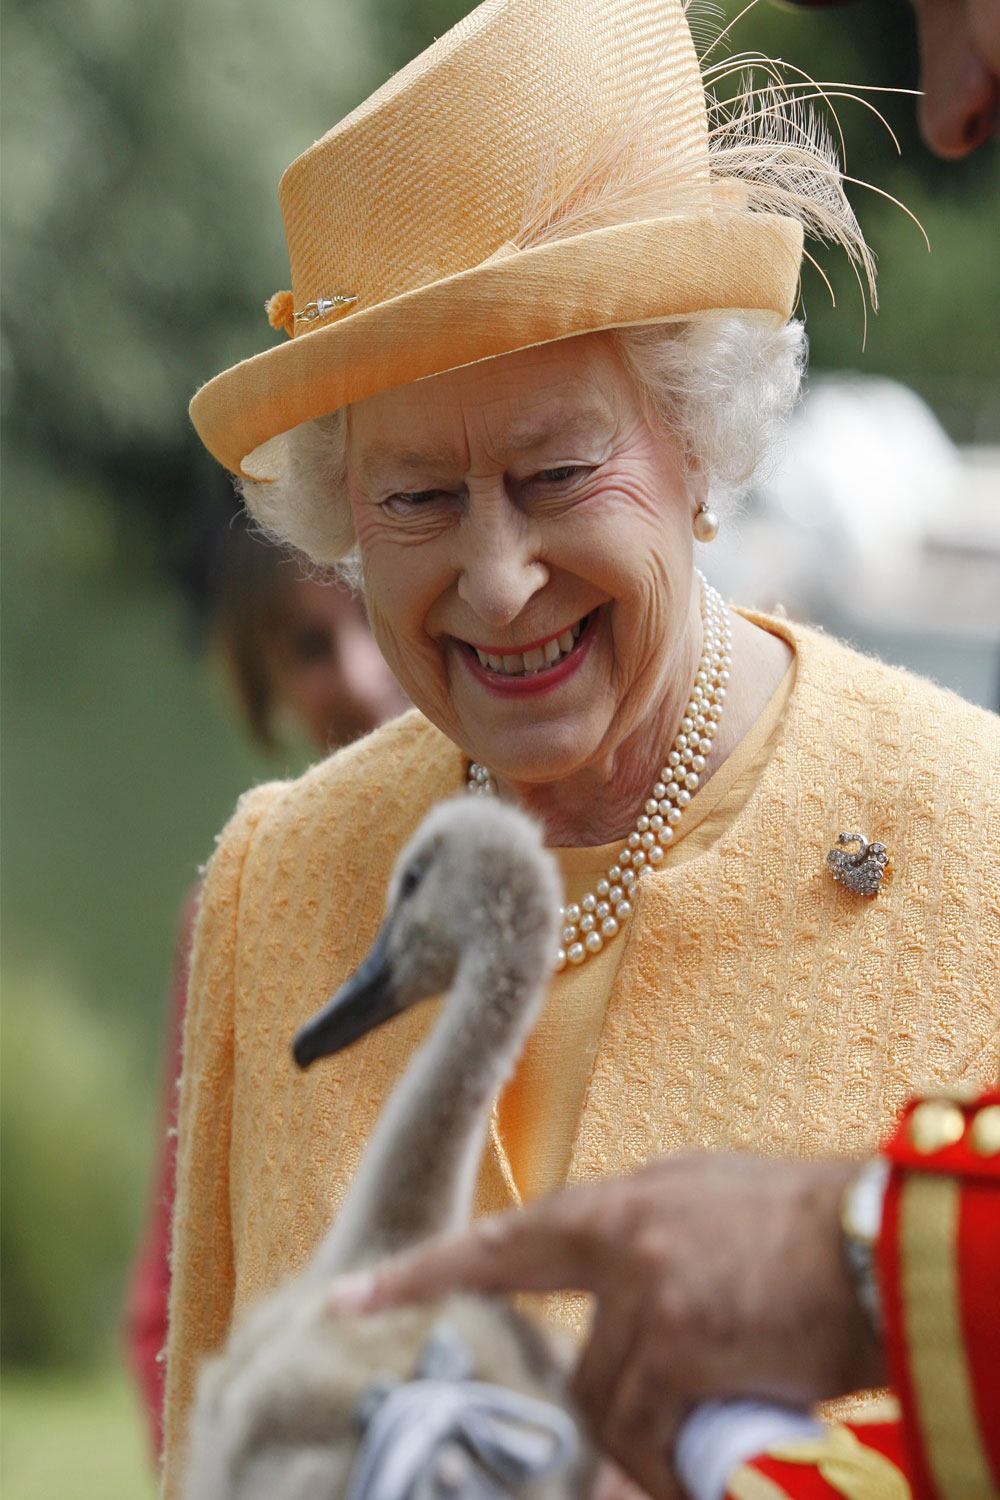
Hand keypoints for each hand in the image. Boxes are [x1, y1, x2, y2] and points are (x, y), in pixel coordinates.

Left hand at [328, 1152, 885, 1498]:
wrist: (869, 1236)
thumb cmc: (797, 1223)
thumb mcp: (700, 1203)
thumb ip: (638, 1241)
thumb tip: (610, 1287)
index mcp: (618, 1202)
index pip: (500, 1242)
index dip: (422, 1273)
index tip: (348, 1298)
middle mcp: (618, 1240)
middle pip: (563, 1359)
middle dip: (571, 1412)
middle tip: (591, 1435)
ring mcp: (644, 1290)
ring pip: (603, 1402)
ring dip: (639, 1439)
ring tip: (690, 1438)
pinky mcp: (679, 1339)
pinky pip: (645, 1429)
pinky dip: (668, 1459)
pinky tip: (702, 1460)